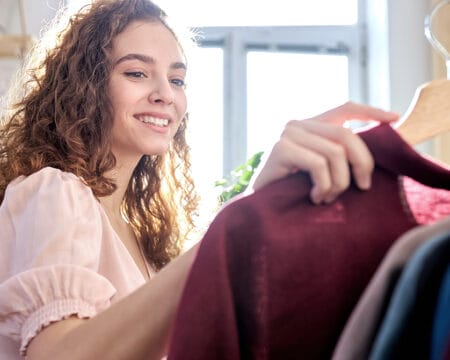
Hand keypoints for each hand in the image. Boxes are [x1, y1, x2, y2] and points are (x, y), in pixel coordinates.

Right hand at [251, 102, 398, 203]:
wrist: (258, 207)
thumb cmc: (291, 192)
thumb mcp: (320, 172)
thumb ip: (339, 157)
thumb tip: (372, 156)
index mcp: (310, 126)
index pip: (344, 108)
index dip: (370, 111)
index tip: (394, 119)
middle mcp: (298, 124)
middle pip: (346, 134)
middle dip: (362, 163)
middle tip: (363, 187)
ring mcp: (288, 135)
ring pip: (335, 153)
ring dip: (339, 183)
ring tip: (327, 199)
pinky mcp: (281, 149)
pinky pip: (319, 164)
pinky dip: (324, 185)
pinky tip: (315, 197)